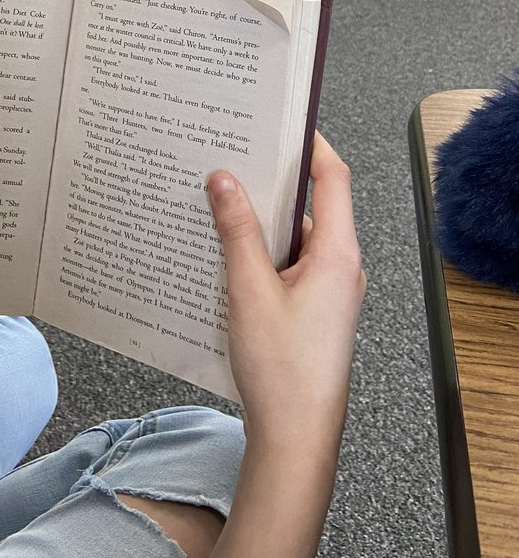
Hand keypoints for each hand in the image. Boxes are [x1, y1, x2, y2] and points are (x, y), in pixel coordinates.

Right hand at [207, 133, 365, 450]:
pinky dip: (259, 250)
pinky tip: (224, 250)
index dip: (311, 145)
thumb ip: (236, 231)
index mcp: (336, 254)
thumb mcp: (250, 290)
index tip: (283, 120)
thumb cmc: (282, 369)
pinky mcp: (311, 309)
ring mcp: (327, 289)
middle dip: (273, 179)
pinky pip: (286, 263)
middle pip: (311, 204)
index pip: (332, 179)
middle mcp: (339, 266)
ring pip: (293, 236)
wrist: (296, 437)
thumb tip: (224, 179)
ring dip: (260, 219)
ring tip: (219, 199)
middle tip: (235, 153)